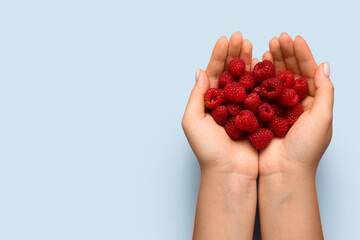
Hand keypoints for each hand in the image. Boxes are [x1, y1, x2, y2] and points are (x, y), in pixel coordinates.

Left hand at [183, 33, 258, 239]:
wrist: (230, 172)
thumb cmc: (208, 150)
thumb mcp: (192, 121)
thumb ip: (197, 96)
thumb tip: (199, 71)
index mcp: (208, 103)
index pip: (213, 73)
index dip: (218, 56)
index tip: (224, 40)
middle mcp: (225, 103)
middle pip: (230, 73)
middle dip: (234, 54)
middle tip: (240, 38)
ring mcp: (242, 108)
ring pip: (246, 80)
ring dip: (248, 62)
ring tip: (252, 45)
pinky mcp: (257, 116)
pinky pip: (259, 93)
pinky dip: (261, 79)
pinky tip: (264, 65)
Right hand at [257, 33, 332, 239]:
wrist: (283, 172)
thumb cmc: (305, 149)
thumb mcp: (322, 117)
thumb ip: (325, 91)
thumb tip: (324, 65)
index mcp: (313, 103)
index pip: (308, 72)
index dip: (302, 54)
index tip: (293, 39)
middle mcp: (296, 103)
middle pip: (290, 72)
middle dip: (285, 54)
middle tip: (277, 39)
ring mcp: (278, 108)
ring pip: (274, 79)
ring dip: (271, 63)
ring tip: (266, 47)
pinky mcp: (262, 114)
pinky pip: (260, 92)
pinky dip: (258, 78)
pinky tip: (255, 67)